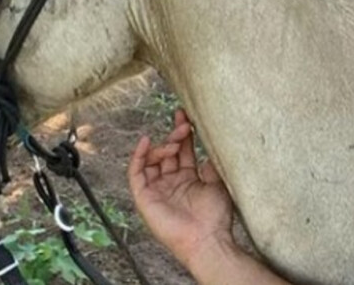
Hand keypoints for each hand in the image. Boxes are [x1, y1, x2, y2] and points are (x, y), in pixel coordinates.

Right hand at [128, 109, 234, 269]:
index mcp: (188, 179)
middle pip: (167, 153)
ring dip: (162, 146)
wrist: (206, 238)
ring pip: (151, 160)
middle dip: (174, 135)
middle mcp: (171, 183)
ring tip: (175, 142)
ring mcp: (157, 190)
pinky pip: (135, 174)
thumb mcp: (217, 183)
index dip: (183, 133)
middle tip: (184, 124)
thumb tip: (211, 145)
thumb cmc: (215, 216)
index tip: (187, 115)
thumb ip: (210, 164)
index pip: (183, 151)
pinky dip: (138, 157)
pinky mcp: (145, 198)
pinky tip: (146, 142)